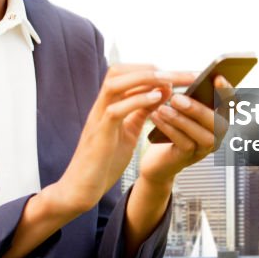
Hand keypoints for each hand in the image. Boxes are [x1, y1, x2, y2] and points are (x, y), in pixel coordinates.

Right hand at [54, 65, 192, 213]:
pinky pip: (115, 111)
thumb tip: (158, 95)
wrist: (80, 189)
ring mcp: (97, 119)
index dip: (149, 70)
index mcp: (107, 105)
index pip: (125, 74)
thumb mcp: (127, 133)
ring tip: (168, 80)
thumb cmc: (103, 163)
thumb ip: (139, 113)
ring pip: (114, 84)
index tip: (176, 74)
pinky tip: (156, 99)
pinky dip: (136, 101)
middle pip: (119, 71)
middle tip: (178, 75)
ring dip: (143, 78)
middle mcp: (100, 106)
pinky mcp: (99, 135)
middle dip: (149, 69)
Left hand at [139, 75, 231, 187]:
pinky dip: (170, 130)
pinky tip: (156, 117)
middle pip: (218, 122)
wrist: (157, 160)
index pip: (230, 104)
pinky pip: (184, 144)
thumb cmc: (170, 130)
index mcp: (217, 118)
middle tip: (176, 98)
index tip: (217, 77)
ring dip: (181, 120)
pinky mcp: (188, 158)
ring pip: (202, 135)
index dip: (227, 92)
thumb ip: (185, 96)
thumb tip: (179, 79)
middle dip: (198, 109)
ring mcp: (204, 149)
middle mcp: (216, 135)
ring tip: (163, 108)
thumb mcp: (179, 109)